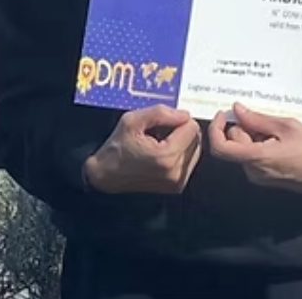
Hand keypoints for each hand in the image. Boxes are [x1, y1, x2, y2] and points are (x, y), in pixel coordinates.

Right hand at [82, 105, 201, 194]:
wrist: (106, 176)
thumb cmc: (117, 147)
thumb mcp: (132, 120)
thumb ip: (160, 113)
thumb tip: (185, 114)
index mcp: (167, 156)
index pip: (192, 127)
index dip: (177, 120)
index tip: (161, 124)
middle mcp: (176, 172)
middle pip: (196, 139)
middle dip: (181, 131)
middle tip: (160, 132)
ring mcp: (177, 182)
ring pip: (195, 150)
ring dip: (182, 143)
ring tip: (160, 142)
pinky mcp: (177, 187)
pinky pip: (189, 162)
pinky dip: (180, 154)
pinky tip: (162, 153)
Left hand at [208, 102, 301, 192]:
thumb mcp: (286, 126)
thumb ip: (258, 119)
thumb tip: (238, 110)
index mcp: (257, 157)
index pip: (221, 147)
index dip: (216, 129)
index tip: (223, 115)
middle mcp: (253, 170)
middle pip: (233, 144)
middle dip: (241, 128)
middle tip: (261, 119)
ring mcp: (257, 175)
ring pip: (241, 150)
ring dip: (251, 137)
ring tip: (274, 132)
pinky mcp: (262, 177)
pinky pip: (250, 157)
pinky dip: (257, 145)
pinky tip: (275, 141)